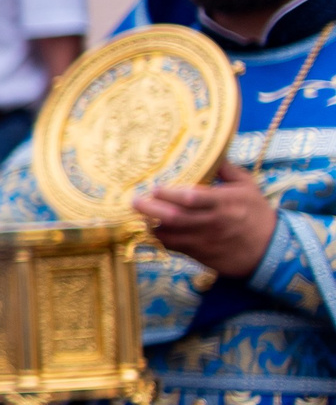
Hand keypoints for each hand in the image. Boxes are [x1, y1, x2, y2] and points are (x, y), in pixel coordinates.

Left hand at [134, 158, 276, 278]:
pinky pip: (173, 247)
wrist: (270, 250)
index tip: (155, 187)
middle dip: (150, 208)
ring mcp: (204, 241)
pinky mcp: (199, 255)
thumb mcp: (247, 186)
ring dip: (151, 224)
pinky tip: (155, 228)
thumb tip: (210, 149)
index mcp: (225, 202)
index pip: (192, 198)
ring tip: (141, 214)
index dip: (169, 193)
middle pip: (174, 217)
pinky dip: (161, 238)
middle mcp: (212, 222)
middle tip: (134, 200)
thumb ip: (225, 169)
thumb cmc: (256, 213)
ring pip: (169, 234)